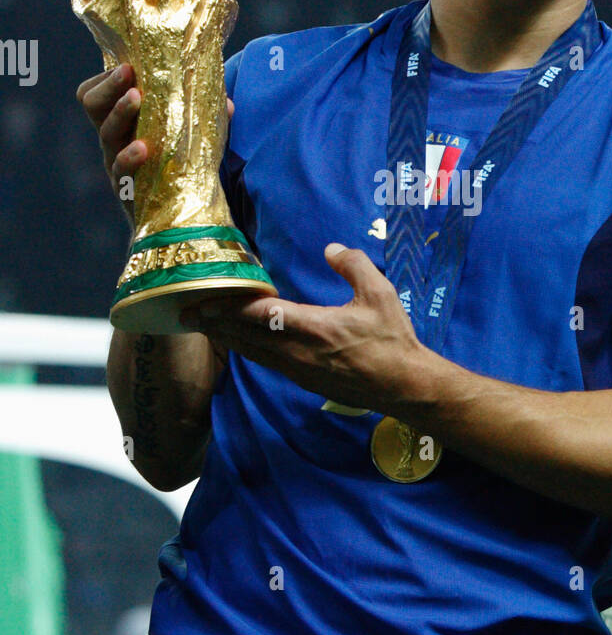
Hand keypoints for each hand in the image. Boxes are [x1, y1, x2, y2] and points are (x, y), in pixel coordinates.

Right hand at [77, 64, 233, 231]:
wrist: (178, 215)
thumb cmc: (180, 165)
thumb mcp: (189, 135)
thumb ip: (205, 116)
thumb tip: (230, 102)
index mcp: (123, 120)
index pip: (99, 90)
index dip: (108, 75)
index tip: (129, 63)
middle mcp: (113, 138)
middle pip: (93, 105)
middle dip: (110, 85)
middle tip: (128, 73)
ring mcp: (116, 162)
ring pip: (106, 132)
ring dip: (120, 111)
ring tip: (136, 97)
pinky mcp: (125, 187)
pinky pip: (120, 170)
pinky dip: (130, 157)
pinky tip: (142, 147)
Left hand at [179, 242, 425, 409]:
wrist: (404, 386)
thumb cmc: (392, 339)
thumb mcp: (380, 294)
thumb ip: (354, 265)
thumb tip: (331, 248)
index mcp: (314, 328)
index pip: (261, 315)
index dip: (229, 306)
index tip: (204, 298)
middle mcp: (298, 352)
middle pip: (245, 336)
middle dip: (214, 323)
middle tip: (185, 312)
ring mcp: (298, 369)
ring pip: (251, 352)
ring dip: (225, 338)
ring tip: (202, 325)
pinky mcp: (303, 380)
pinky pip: (265, 362)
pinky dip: (245, 350)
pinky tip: (237, 342)